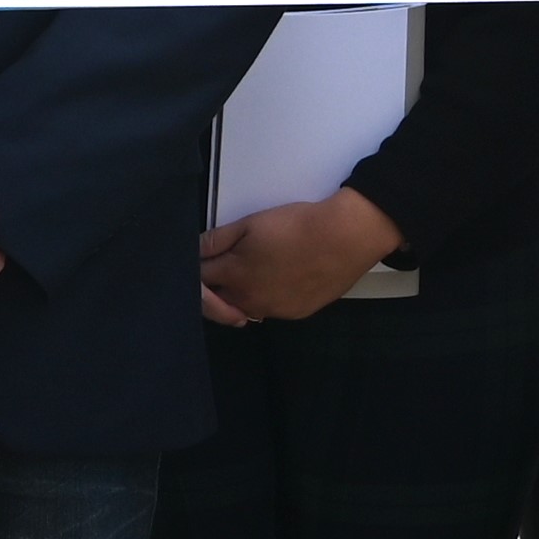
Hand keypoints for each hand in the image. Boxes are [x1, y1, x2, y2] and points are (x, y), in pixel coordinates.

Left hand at [197, 185, 405, 327]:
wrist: (344, 238)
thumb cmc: (295, 225)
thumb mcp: (250, 223)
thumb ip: (217, 240)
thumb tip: (194, 251)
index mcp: (235, 276)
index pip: (199, 282)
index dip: (195, 270)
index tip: (199, 261)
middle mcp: (250, 301)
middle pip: (217, 302)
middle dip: (212, 289)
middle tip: (219, 269)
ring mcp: (274, 311)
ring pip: (243, 308)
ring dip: (237, 296)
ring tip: (248, 273)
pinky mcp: (295, 314)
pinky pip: (269, 311)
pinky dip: (264, 299)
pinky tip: (276, 280)